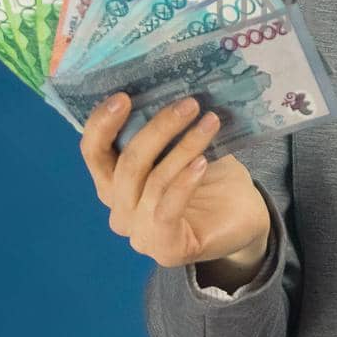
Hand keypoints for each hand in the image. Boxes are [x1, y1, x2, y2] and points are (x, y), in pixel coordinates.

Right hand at [78, 93, 269, 271]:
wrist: (243, 218)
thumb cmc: (210, 179)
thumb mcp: (184, 147)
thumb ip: (166, 130)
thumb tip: (169, 89)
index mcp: (114, 182)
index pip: (93, 152)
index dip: (101, 124)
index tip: (123, 97)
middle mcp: (119, 209)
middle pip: (126, 164)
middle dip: (157, 129)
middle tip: (189, 104)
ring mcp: (139, 233)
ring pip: (152, 181)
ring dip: (183, 147)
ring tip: (209, 122)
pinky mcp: (164, 248)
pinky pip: (166, 208)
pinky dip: (184, 181)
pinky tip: (202, 161)